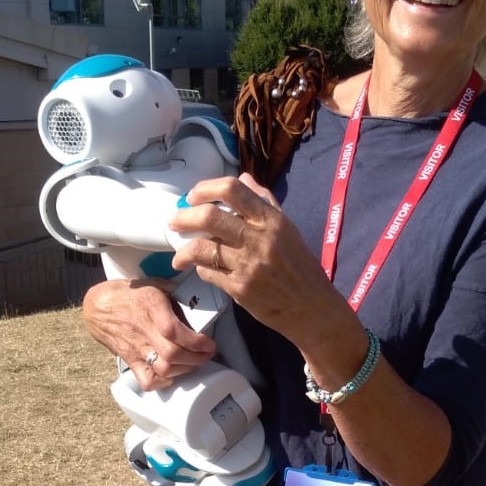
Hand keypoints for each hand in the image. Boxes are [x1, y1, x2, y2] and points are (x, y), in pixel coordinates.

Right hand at [81, 277, 216, 390]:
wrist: (99, 308)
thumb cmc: (129, 295)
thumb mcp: (154, 284)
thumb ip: (176, 292)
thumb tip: (198, 301)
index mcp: (151, 308)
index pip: (174, 331)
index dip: (195, 341)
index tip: (209, 343)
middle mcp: (143, 331)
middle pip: (172, 354)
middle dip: (196, 358)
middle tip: (207, 353)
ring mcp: (136, 349)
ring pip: (163, 370)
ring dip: (184, 369)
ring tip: (193, 362)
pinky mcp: (131, 361)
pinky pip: (147, 381)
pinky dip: (163, 382)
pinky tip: (172, 373)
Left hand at [168, 173, 345, 357]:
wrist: (311, 307)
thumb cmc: (299, 265)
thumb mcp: (288, 228)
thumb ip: (265, 202)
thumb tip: (242, 179)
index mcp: (271, 220)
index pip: (233, 190)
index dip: (206, 188)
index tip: (193, 196)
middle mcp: (259, 239)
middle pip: (209, 217)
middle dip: (184, 217)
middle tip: (175, 222)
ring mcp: (248, 265)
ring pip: (202, 248)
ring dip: (184, 250)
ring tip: (179, 253)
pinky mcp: (240, 289)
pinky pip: (208, 273)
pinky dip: (200, 269)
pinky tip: (202, 269)